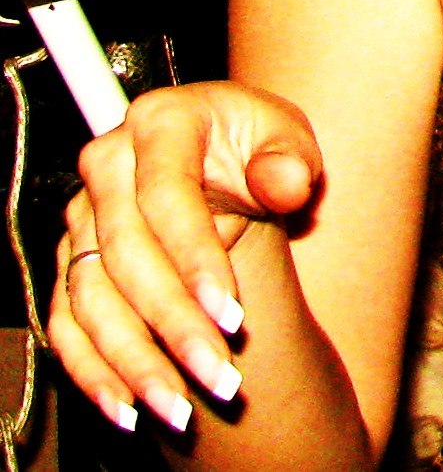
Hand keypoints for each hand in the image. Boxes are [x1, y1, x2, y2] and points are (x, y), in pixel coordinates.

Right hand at [48, 82, 324, 433]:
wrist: (229, 155)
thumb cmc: (259, 144)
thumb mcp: (288, 136)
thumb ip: (289, 159)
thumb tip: (285, 182)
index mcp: (162, 122)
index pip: (168, 196)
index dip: (196, 260)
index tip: (233, 316)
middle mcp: (108, 166)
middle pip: (125, 256)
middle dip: (172, 324)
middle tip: (218, 375)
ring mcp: (83, 217)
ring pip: (91, 298)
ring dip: (133, 360)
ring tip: (179, 407)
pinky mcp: (72, 262)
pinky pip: (67, 323)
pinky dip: (92, 370)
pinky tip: (128, 408)